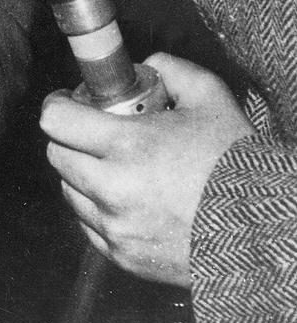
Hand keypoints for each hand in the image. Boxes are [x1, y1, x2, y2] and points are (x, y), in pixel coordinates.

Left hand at [40, 53, 253, 285]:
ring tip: (116, 168)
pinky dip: (100, 211)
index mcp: (126, 146)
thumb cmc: (237, 163)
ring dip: (83, 176)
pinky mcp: (123, 257)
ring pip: (70, 192)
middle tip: (95, 134)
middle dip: (71, 139)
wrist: (266, 233)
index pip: (55, 120)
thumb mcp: (211, 97)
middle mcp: (112, 189)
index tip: (69, 102)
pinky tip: (129, 200)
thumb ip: (170, 69)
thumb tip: (144, 65)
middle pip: (57, 156)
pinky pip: (89, 226)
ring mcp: (115, 227)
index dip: (59, 105)